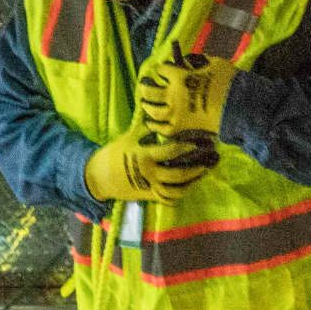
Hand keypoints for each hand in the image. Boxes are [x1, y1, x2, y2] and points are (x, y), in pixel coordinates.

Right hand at [84, 123, 219, 204]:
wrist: (99, 176)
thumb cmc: (116, 152)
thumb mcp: (130, 136)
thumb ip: (147, 127)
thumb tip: (162, 111)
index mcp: (144, 156)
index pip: (170, 152)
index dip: (187, 148)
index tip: (199, 143)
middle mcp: (149, 173)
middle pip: (178, 174)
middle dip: (197, 168)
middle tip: (211, 160)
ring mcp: (149, 186)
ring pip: (175, 190)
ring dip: (192, 183)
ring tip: (203, 174)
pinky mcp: (148, 196)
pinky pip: (167, 198)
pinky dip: (179, 195)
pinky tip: (189, 186)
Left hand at [137, 40, 236, 136]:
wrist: (236, 107)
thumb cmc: (228, 82)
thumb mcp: (215, 63)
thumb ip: (200, 60)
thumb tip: (190, 60)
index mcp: (180, 77)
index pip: (163, 70)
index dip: (161, 69)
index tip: (161, 69)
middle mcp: (172, 95)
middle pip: (150, 91)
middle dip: (144, 87)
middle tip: (142, 85)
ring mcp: (174, 113)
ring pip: (153, 110)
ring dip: (146, 106)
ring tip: (144, 103)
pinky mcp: (179, 128)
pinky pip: (161, 128)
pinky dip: (154, 126)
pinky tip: (150, 123)